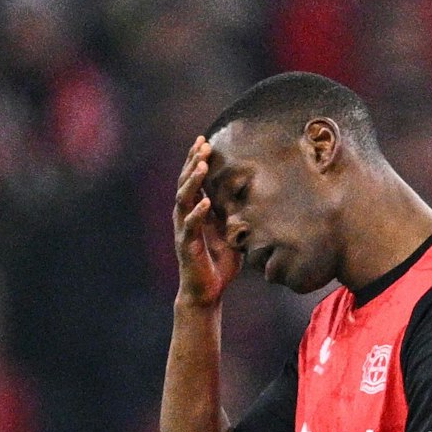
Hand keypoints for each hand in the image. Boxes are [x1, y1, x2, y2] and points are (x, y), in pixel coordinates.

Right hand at [174, 136, 239, 306]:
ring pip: (183, 200)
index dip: (194, 160)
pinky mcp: (187, 246)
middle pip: (184, 183)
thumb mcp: (228, 230)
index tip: (202, 140)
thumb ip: (229, 212)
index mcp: (193, 211)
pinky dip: (198, 213)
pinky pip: (190, 227)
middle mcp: (184, 217)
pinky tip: (205, 202)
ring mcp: (183, 230)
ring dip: (192, 181)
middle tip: (202, 145)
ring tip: (201, 165)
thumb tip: (247, 192)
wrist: (206, 291)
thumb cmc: (217, 261)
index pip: (191, 180)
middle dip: (192, 163)